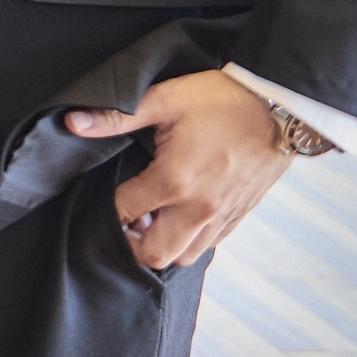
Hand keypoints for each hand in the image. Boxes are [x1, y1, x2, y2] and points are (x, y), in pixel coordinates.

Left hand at [62, 68, 297, 269]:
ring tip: (151, 217)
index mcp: (175, 181)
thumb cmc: (224, 100)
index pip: (123, 213)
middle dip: (130, 242)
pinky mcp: (240, 215)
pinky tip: (179, 216)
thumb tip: (72, 123)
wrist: (283, 108)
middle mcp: (199, 208)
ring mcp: (222, 216)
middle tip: (124, 217)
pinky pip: (209, 246)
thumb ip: (116, 116)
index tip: (101, 196)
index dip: (106, 208)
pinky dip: (189, 241)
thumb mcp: (165, 99)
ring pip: (184, 256)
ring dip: (161, 244)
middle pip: (154, 254)